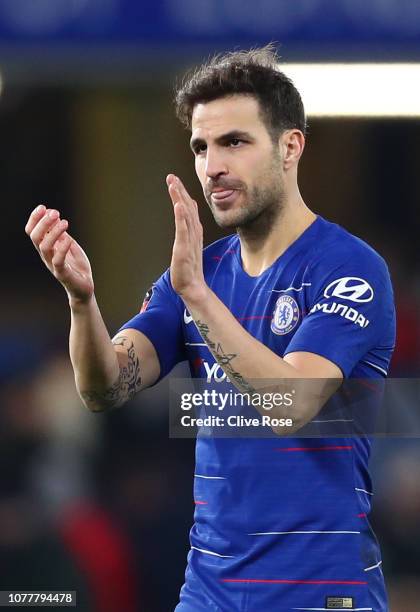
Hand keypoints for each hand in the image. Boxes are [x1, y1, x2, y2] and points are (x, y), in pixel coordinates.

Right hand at [25, 205, 93, 303]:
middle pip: (35, 237)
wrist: (84, 287)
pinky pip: (58, 260)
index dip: (35, 219)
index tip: (43, 207)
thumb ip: (61, 233)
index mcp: (46, 247)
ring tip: (65, 222)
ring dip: (53, 232)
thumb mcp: (69, 244)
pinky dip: (62, 248)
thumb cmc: (76, 265)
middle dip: (43, 222)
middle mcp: (46, 255)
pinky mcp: (63, 274)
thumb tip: (54, 215)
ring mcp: (53, 265)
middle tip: (55, 212)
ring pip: (44, 247)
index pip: (32, 232)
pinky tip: (69, 239)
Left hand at [166, 175, 206, 303]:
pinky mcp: (184, 249)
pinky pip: (184, 230)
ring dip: (180, 199)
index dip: (182, 194)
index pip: (188, 209)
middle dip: (179, 192)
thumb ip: (188, 231)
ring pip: (185, 215)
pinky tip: (179, 205)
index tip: (175, 180)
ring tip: (174, 185)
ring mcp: (189, 240)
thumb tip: (187, 217)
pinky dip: (182, 217)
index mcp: (193, 232)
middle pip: (187, 208)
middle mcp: (193, 233)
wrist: (192, 287)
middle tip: (172, 177)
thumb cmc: (188, 268)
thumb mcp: (188, 246)